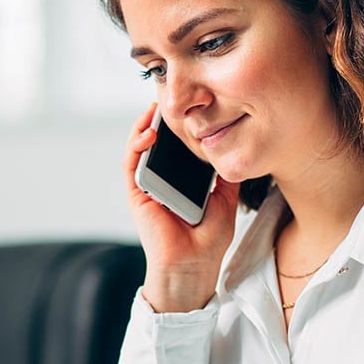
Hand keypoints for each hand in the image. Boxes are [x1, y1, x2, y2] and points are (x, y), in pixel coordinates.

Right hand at [124, 103, 240, 312]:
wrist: (194, 266)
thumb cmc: (208, 240)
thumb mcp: (225, 198)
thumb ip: (225, 174)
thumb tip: (232, 146)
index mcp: (182, 180)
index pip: (177, 146)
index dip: (180, 126)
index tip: (192, 105)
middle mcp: (162, 180)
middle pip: (158, 142)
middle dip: (162, 118)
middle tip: (172, 97)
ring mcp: (147, 186)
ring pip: (140, 147)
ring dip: (145, 124)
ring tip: (157, 107)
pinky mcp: (136, 194)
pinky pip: (131, 164)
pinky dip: (136, 145)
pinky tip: (148, 132)